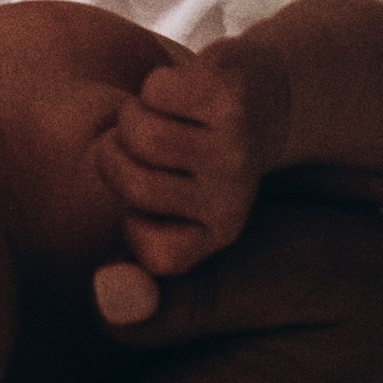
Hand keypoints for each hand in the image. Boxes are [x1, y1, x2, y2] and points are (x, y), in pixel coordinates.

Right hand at [93, 34, 286, 275]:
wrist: (274, 96)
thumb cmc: (206, 151)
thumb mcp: (182, 200)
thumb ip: (145, 237)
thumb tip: (108, 298)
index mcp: (219, 228)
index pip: (156, 254)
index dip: (133, 222)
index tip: (149, 198)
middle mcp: (231, 194)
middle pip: (133, 183)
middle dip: (118, 154)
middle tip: (143, 144)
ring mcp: (232, 145)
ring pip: (141, 135)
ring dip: (133, 115)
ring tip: (157, 115)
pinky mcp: (227, 95)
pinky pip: (156, 91)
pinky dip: (155, 84)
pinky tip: (180, 90)